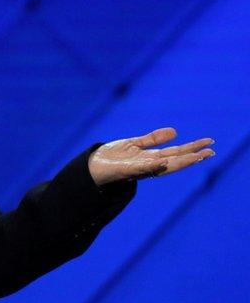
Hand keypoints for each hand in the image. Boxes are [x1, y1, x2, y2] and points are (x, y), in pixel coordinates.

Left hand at [88, 127, 214, 185]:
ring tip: (196, 157)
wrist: (92, 165)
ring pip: (163, 167)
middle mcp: (148, 165)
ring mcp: (138, 169)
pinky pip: (141, 168)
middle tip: (211, 153)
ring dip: (179, 163)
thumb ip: (153, 139)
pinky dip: (153, 166)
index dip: (192, 150)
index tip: (209, 145)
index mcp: (152, 159)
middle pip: (175, 161)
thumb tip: (175, 132)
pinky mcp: (126, 170)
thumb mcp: (135, 144)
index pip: (176, 154)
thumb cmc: (113, 156)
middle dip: (192, 158)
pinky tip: (164, 161)